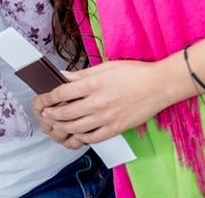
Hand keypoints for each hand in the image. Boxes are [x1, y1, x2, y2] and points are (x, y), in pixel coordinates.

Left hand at [32, 60, 178, 147]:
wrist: (159, 86)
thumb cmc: (135, 73)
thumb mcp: (107, 67)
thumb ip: (83, 74)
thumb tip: (63, 76)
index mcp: (94, 84)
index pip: (62, 93)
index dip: (49, 97)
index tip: (44, 99)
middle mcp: (97, 103)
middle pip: (65, 113)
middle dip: (52, 114)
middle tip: (47, 114)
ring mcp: (106, 118)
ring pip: (76, 128)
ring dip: (63, 127)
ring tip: (57, 124)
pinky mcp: (115, 129)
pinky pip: (92, 138)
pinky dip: (81, 137)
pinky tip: (77, 133)